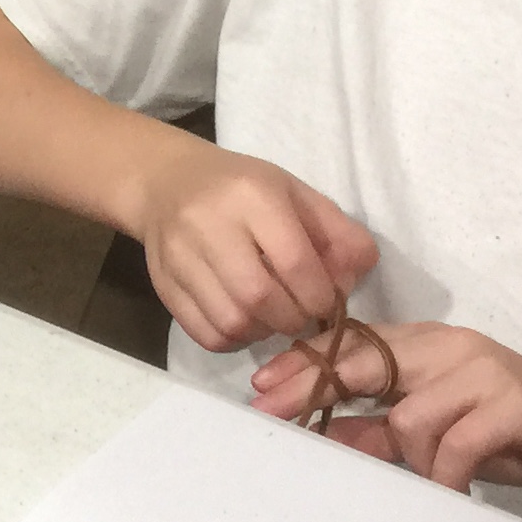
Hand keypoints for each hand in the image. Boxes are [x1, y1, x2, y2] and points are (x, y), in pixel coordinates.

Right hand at [132, 145, 380, 352]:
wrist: (167, 182)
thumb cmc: (243, 188)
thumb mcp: (295, 193)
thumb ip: (336, 231)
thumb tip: (359, 274)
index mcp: (252, 195)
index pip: (295, 261)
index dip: (321, 294)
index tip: (327, 301)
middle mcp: (210, 224)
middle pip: (259, 297)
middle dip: (293, 318)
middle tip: (300, 313)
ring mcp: (179, 256)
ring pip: (231, 321)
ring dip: (263, 332)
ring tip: (272, 318)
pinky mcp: (162, 284)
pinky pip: (204, 333)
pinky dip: (233, 340)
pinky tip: (244, 321)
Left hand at [252, 320, 521, 505]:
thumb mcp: (447, 435)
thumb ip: (390, 432)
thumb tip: (330, 437)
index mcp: (434, 347)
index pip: (356, 345)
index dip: (307, 364)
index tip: (261, 388)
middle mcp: (454, 347)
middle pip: (367, 360)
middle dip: (316, 390)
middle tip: (276, 418)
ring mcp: (485, 370)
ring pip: (409, 413)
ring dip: (410, 462)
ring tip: (432, 489)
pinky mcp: (515, 401)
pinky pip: (455, 443)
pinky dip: (446, 477)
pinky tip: (455, 497)